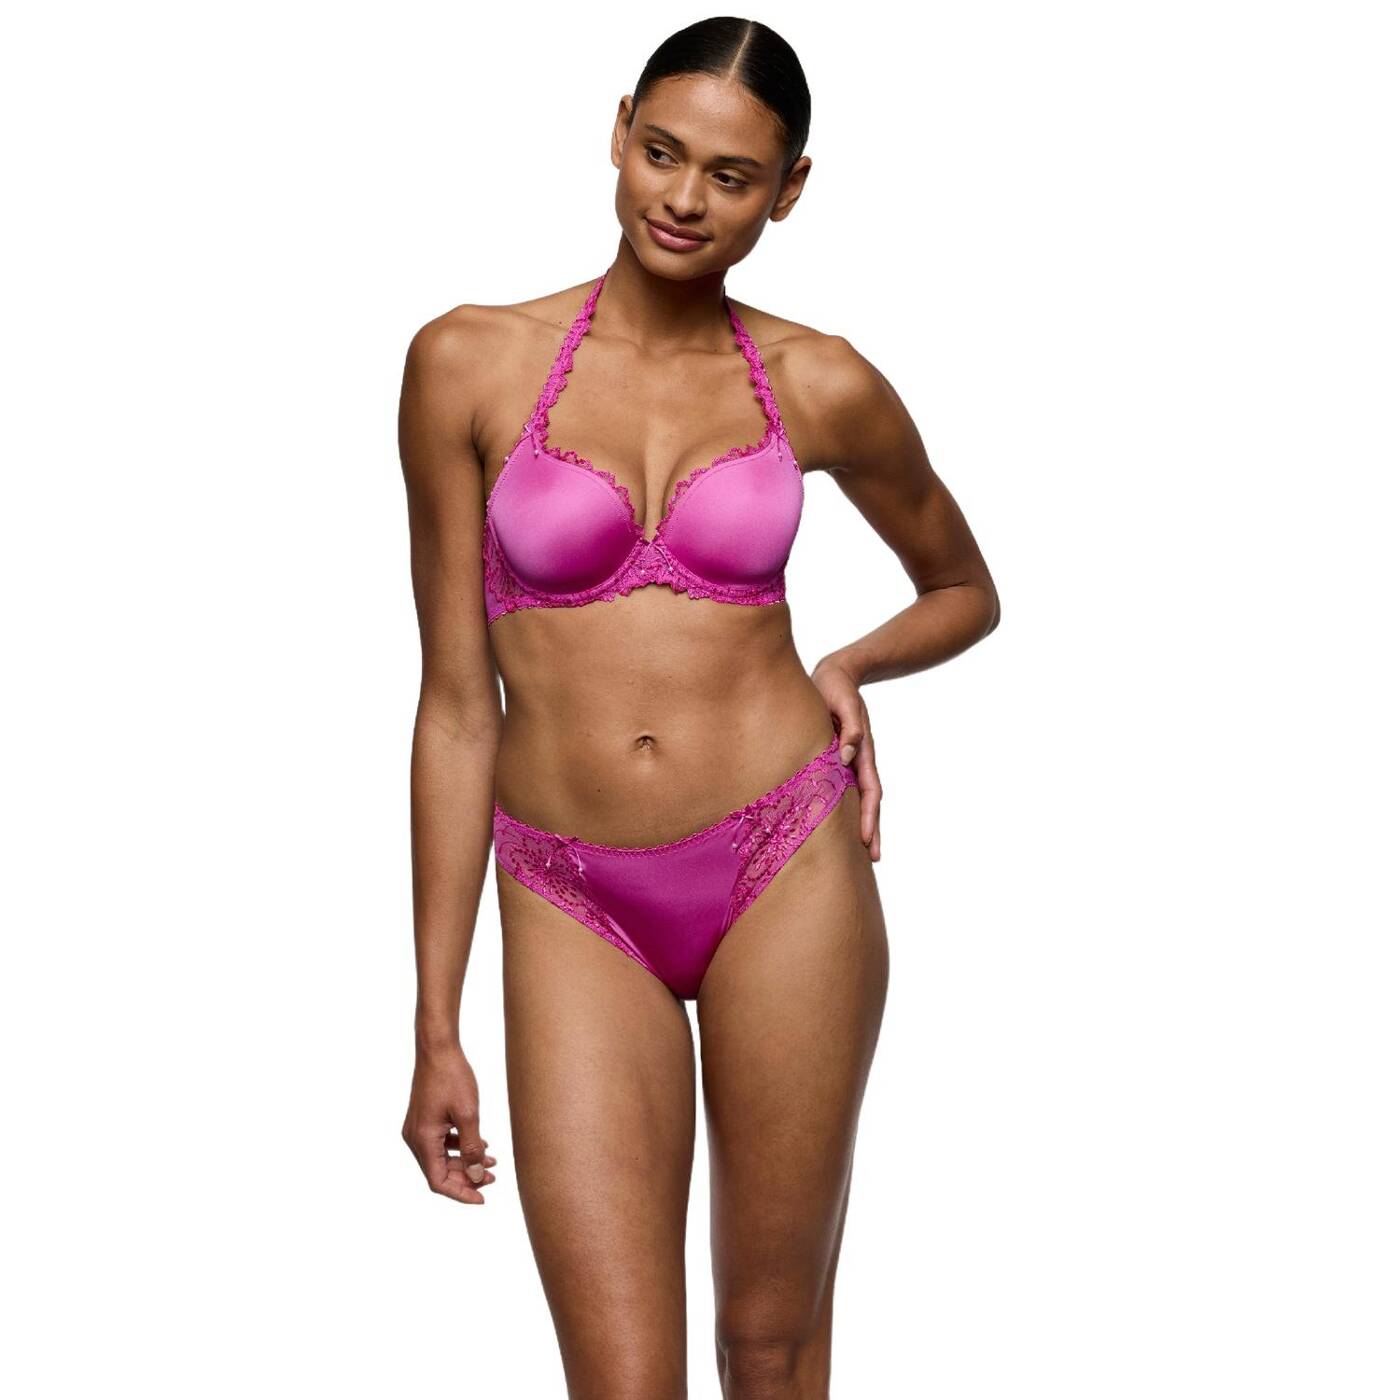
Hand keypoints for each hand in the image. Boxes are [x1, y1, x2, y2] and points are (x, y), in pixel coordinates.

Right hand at [402, 1042, 498, 1203]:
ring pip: (441, 1158)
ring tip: (492, 1163)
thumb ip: (472, 1149)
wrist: (438, 1048)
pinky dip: (459, 1148)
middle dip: (466, 1178)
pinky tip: (481, 1145)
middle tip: (493, 1178)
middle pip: (439, 1171)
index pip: (438, 1181)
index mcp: (422, 1140)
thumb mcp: (469, 1115)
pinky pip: (440, 1143)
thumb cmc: (452, 1077)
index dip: (460, 1193)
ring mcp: (417, 1128)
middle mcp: (415, 1138)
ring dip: (465, 1163)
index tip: (482, 1198)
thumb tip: (477, 1176)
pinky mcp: (424, 1119)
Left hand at [811, 653, 882, 861]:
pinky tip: (843, 823)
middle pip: (869, 801)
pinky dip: (847, 807)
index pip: (869, 790)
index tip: (866, 839)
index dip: (868, 816)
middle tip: (875, 858)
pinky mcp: (838, 757)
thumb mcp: (842, 703)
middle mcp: (859, 759)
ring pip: (859, 798)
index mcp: (862, 750)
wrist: (836, 674)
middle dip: (872, 829)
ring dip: (863, 823)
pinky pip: (845, 788)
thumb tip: (847, 754)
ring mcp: (851, 760)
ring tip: (863, 850)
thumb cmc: (836, 687)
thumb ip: (848, 728)